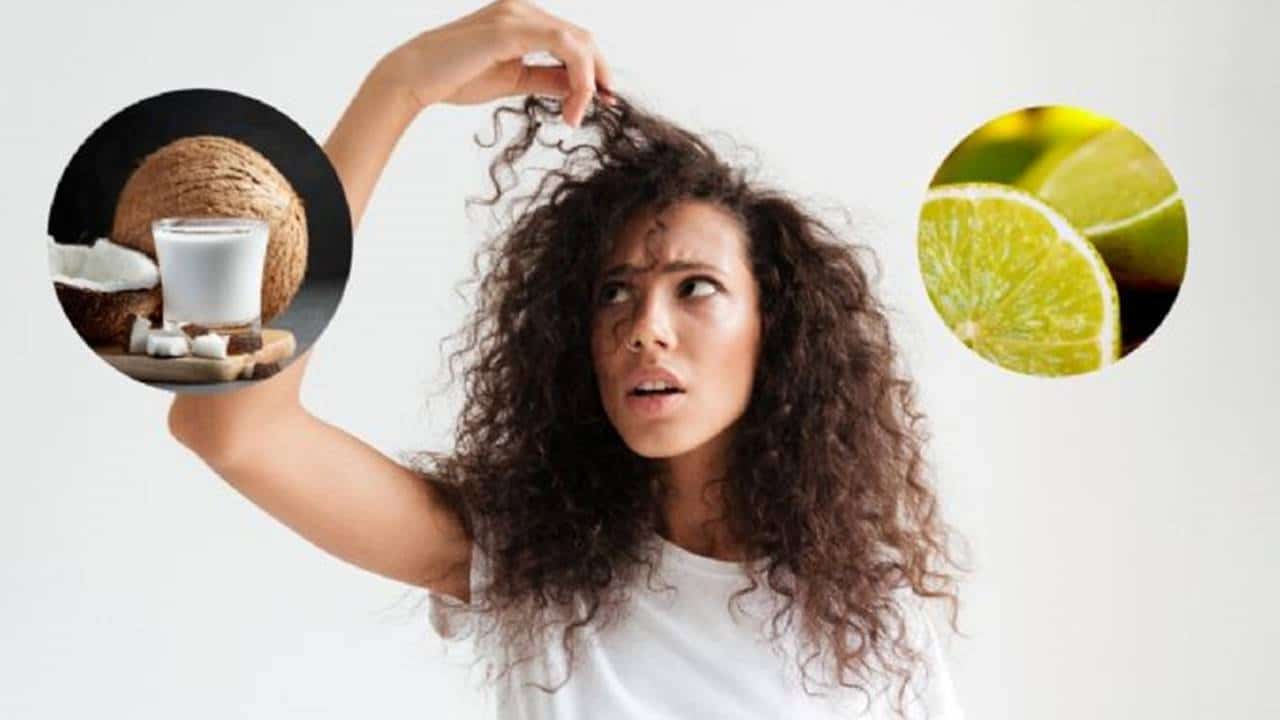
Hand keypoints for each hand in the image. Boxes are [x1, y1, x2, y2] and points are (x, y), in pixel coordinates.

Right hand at [377, 0, 614, 126]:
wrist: (416, 77)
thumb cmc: (454, 78)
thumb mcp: (514, 79)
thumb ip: (546, 78)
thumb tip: (577, 87)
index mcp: (522, 17)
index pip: (572, 39)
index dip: (594, 70)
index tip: (601, 101)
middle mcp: (523, 8)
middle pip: (582, 38)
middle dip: (596, 77)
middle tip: (591, 111)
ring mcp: (518, 13)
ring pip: (578, 41)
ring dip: (587, 82)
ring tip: (574, 115)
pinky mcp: (512, 27)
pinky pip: (564, 45)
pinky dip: (578, 76)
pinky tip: (572, 103)